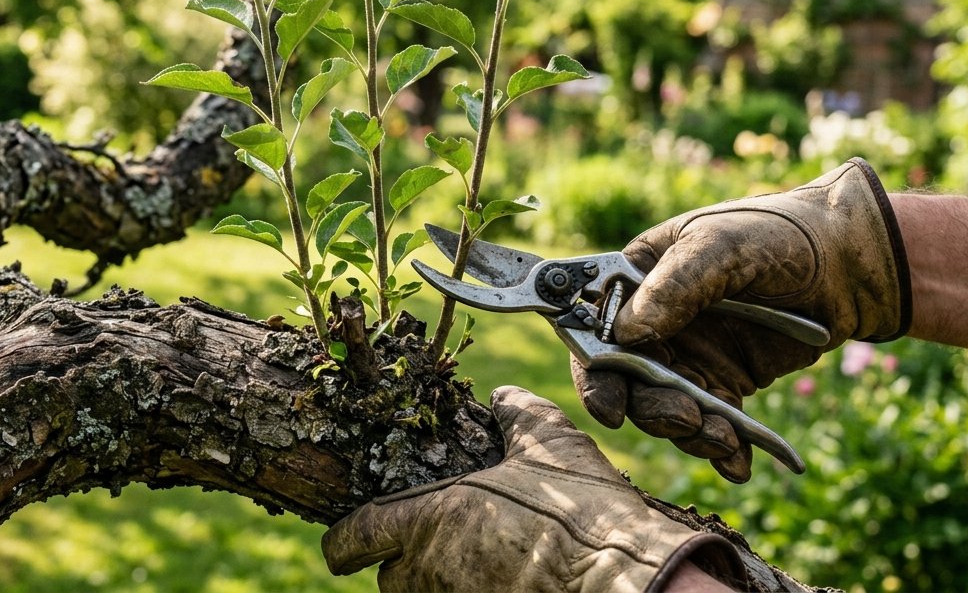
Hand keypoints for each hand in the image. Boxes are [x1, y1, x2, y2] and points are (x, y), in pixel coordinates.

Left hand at [321, 386, 743, 592]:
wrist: (625, 579)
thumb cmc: (584, 512)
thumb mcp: (550, 444)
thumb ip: (518, 413)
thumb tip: (504, 394)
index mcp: (432, 518)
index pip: (355, 536)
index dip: (343, 541)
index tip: (342, 544)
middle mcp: (434, 569)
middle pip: (388, 578)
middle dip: (401, 563)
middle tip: (426, 545)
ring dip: (430, 583)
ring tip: (463, 565)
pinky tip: (493, 580)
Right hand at [573, 159, 910, 481]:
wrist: (849, 262)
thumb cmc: (775, 234)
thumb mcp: (721, 247)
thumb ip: (675, 285)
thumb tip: (627, 332)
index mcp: (635, 281)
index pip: (594, 330)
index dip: (594, 372)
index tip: (610, 407)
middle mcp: (653, 324)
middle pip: (628, 382)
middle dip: (651, 409)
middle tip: (686, 419)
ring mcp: (689, 357)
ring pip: (668, 409)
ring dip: (690, 433)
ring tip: (724, 440)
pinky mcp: (726, 384)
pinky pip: (714, 424)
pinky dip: (724, 450)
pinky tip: (740, 464)